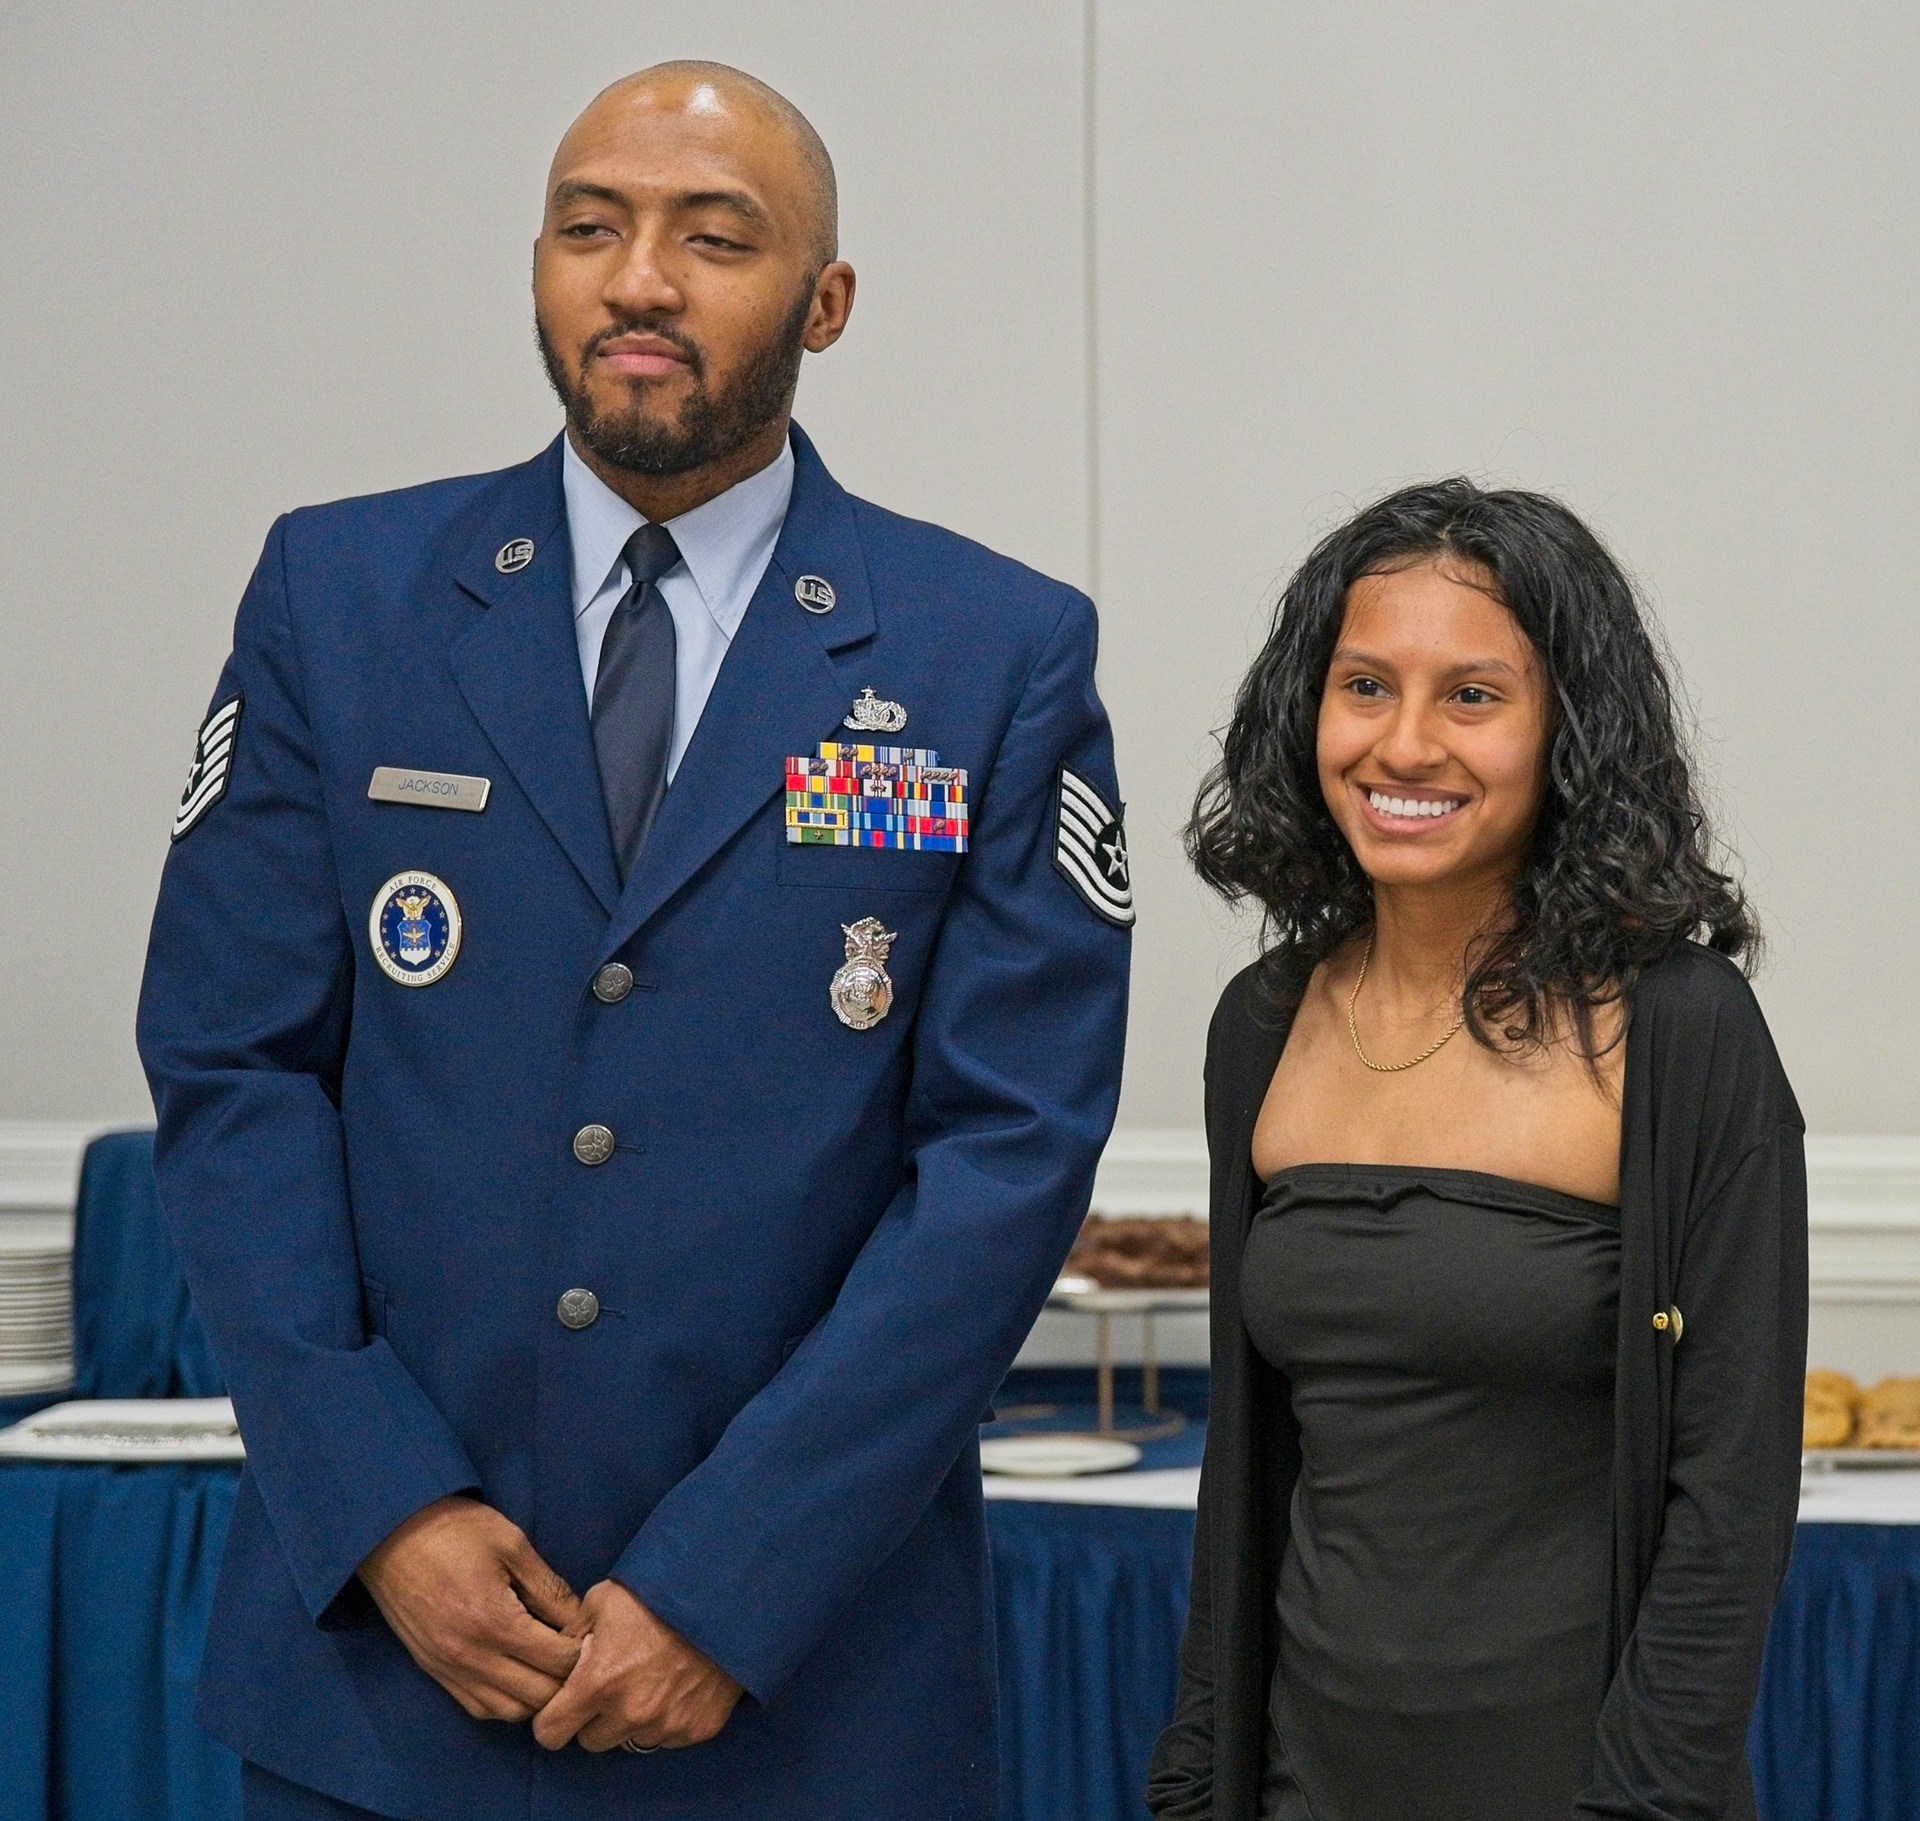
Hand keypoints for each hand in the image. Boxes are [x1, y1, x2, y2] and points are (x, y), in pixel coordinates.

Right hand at [357, 1494, 582, 1720]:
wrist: (391, 1533)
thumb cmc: (456, 1530)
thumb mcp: (513, 1545)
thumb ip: (550, 1588)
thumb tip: (581, 1619)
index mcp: (493, 1622)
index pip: (558, 1661)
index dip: (584, 1649)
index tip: (593, 1631)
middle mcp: (470, 1657)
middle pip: (538, 1696)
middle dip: (566, 1677)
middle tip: (577, 1649)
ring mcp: (449, 1670)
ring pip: (510, 1711)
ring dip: (537, 1695)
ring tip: (549, 1662)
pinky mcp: (434, 1671)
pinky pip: (479, 1707)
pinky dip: (506, 1701)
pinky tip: (519, 1672)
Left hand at [532, 1579, 742, 1752]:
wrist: (725, 1594)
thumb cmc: (659, 1592)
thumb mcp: (602, 1600)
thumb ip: (571, 1637)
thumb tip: (556, 1659)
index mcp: (599, 1683)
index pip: (550, 1733)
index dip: (552, 1717)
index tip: (563, 1704)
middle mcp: (630, 1713)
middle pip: (591, 1741)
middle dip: (595, 1716)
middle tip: (612, 1682)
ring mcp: (667, 1724)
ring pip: (630, 1739)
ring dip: (632, 1718)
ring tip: (650, 1676)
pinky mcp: (698, 1727)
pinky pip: (667, 1737)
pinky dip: (667, 1718)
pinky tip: (676, 1683)